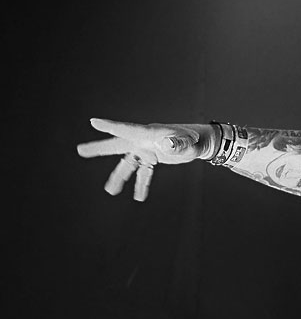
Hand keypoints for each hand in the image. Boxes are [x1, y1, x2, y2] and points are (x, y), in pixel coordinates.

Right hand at [77, 119, 215, 201]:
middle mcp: (144, 141)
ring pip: (128, 164)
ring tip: (111, 191)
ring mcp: (147, 150)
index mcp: (149, 134)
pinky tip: (139, 196)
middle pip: (118, 144)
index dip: (110, 126)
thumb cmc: (194, 139)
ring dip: (119, 177)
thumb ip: (177, 143)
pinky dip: (141, 184)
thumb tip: (166, 145)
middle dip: (99, 148)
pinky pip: (143, 173)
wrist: (201, 143)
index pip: (127, 129)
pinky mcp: (153, 159)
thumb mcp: (187, 142)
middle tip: (80, 150)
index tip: (94, 122)